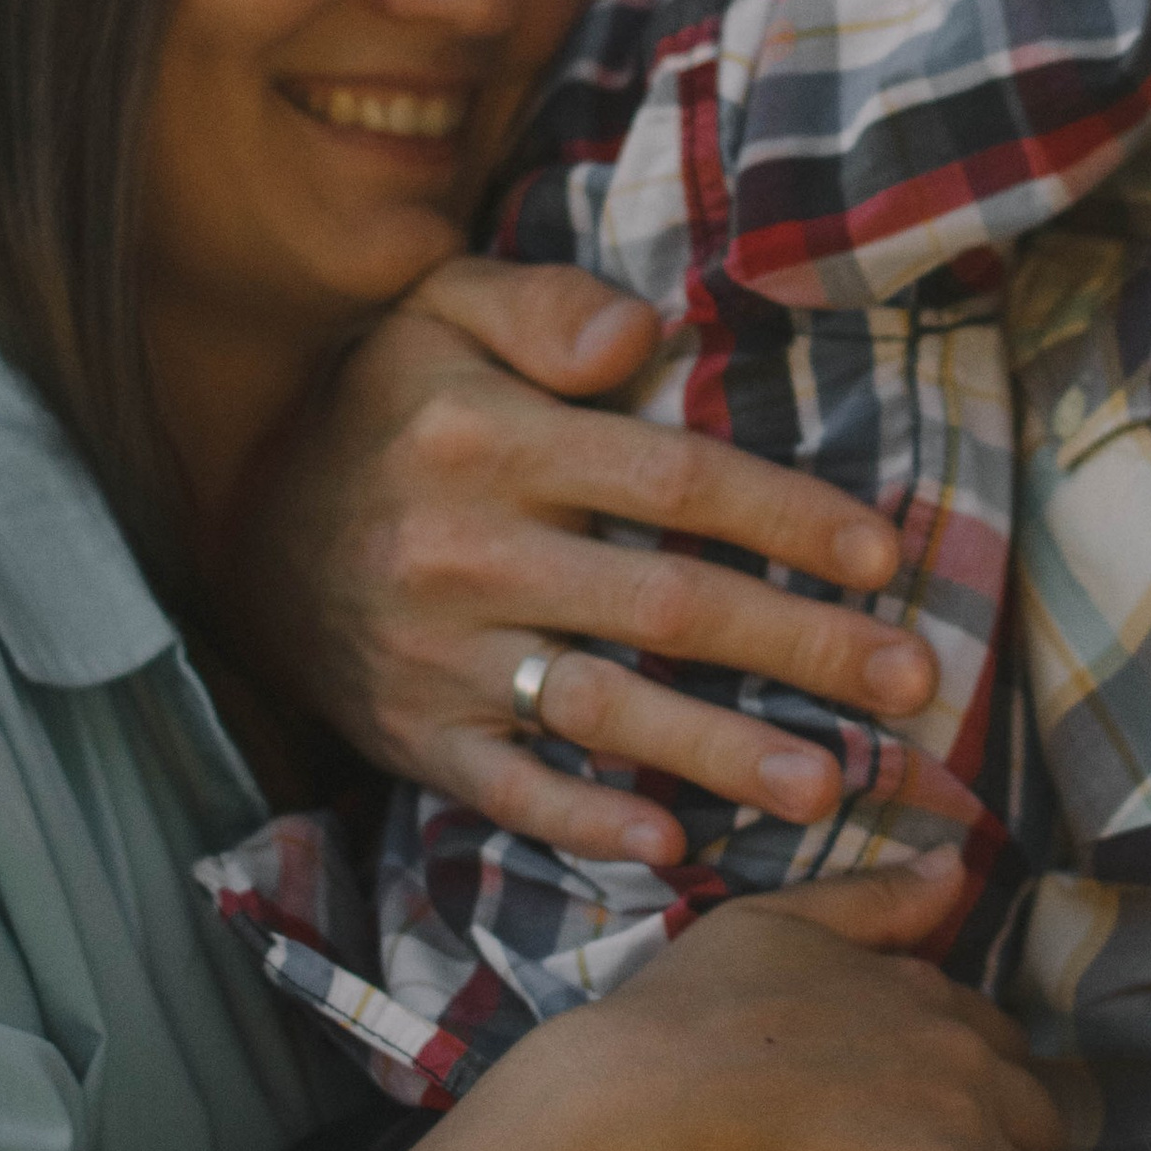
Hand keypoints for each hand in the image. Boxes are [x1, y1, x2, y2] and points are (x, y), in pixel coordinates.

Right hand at [231, 256, 937, 866]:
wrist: (237, 528)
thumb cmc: (385, 407)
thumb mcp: (443, 311)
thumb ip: (546, 306)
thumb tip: (642, 330)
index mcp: (485, 437)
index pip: (671, 480)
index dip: (786, 518)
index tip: (885, 556)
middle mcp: (462, 548)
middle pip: (663, 602)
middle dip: (799, 644)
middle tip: (913, 680)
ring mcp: (433, 654)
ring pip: (599, 708)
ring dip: (720, 751)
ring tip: (828, 786)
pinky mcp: (409, 735)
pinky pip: (506, 790)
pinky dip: (584, 821)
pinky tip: (671, 844)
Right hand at [497, 855, 1066, 1150]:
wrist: (634, 1120)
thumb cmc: (679, 1022)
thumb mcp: (765, 926)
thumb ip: (869, 900)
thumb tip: (954, 866)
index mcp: (917, 986)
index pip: (994, 1037)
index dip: (971, 1080)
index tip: (930, 1119)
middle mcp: (958, 1045)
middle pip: (1037, 1103)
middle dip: (1009, 1142)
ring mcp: (962, 1118)